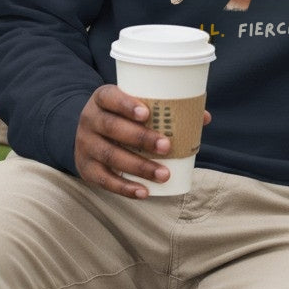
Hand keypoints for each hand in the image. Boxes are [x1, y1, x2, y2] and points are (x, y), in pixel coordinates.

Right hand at [74, 84, 209, 197]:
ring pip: (110, 155)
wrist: (89, 133)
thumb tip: (204, 117)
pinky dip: (125, 188)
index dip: (126, 104)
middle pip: (112, 127)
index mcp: (102, 98)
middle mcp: (89, 119)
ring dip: (139, 167)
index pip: (109, 97)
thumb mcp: (133, 106)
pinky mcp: (86, 168)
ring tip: (164, 174)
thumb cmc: (121, 116)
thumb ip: (164, 109)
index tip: (147, 114)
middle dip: (140, 138)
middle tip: (166, 146)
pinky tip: (144, 192)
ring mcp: (85, 145)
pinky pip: (104, 180)